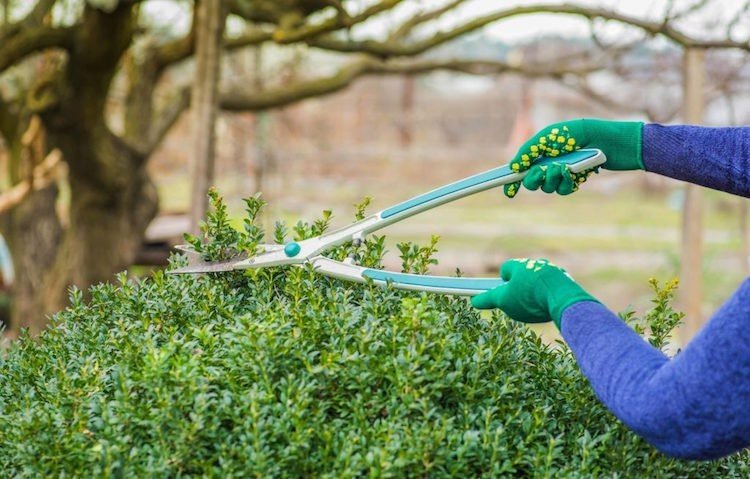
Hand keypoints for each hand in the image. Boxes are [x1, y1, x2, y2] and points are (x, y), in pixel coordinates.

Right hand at [471, 258, 598, 328]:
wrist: (563, 298)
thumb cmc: (528, 297)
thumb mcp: (504, 300)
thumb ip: (488, 299)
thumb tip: (474, 300)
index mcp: (519, 265)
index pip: (506, 269)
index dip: (501, 281)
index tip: (502, 293)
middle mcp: (536, 264)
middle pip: (523, 274)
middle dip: (519, 287)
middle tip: (519, 302)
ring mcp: (552, 272)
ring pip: (539, 280)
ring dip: (536, 291)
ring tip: (536, 306)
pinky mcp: (566, 281)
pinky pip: (554, 287)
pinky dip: (550, 295)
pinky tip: (550, 307)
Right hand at [504, 119, 643, 197]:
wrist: (609, 142)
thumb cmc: (580, 133)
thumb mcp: (550, 136)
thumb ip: (529, 150)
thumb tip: (513, 167)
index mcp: (539, 152)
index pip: (520, 169)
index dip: (511, 181)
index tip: (507, 190)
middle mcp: (547, 163)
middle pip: (531, 182)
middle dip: (534, 179)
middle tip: (543, 171)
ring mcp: (561, 174)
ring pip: (547, 187)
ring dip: (553, 179)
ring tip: (565, 167)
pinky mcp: (575, 180)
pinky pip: (564, 190)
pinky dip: (567, 183)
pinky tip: (575, 173)